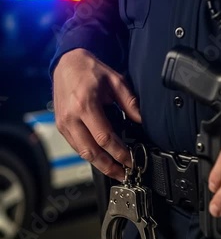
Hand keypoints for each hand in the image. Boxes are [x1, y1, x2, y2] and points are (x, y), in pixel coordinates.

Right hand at [53, 48, 141, 180]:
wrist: (66, 63)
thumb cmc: (89, 70)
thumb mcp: (115, 81)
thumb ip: (129, 102)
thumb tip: (142, 120)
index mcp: (85, 104)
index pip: (104, 137)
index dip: (119, 152)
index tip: (130, 160)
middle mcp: (71, 116)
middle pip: (91, 151)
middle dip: (109, 166)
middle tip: (123, 174)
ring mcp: (63, 123)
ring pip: (82, 152)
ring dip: (99, 165)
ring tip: (114, 171)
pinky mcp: (61, 126)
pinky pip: (76, 146)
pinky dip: (89, 155)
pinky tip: (101, 159)